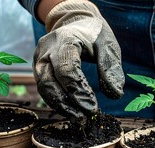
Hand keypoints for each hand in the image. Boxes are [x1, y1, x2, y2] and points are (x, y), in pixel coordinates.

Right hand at [34, 0, 123, 124]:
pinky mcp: (39, 68)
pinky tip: (72, 112)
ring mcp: (39, 59)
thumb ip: (111, 68)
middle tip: (84, 119)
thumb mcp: (107, 45)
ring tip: (79, 119)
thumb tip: (115, 94)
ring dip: (60, 107)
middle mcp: (46, 50)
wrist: (75, 22)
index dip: (79, 92)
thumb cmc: (94, 34)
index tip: (93, 109)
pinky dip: (58, 102)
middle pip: (49, 81)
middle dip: (67, 104)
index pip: (67, 70)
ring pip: (44, 87)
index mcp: (64, 40)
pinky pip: (45, 88)